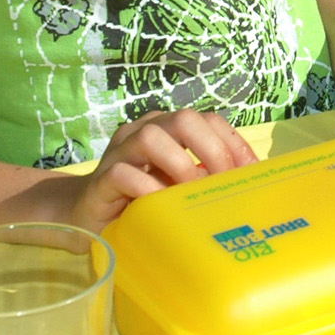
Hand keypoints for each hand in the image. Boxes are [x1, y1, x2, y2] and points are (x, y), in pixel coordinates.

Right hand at [66, 109, 255, 231]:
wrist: (84, 215)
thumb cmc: (140, 198)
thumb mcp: (178, 185)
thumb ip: (204, 176)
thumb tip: (247, 183)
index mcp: (168, 128)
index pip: (208, 120)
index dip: (233, 143)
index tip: (250, 171)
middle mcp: (144, 131)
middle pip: (182, 119)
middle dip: (211, 149)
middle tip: (222, 181)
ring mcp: (120, 152)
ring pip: (150, 137)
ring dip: (179, 165)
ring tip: (190, 192)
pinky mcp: (100, 179)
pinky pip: (122, 173)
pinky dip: (146, 187)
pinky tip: (160, 204)